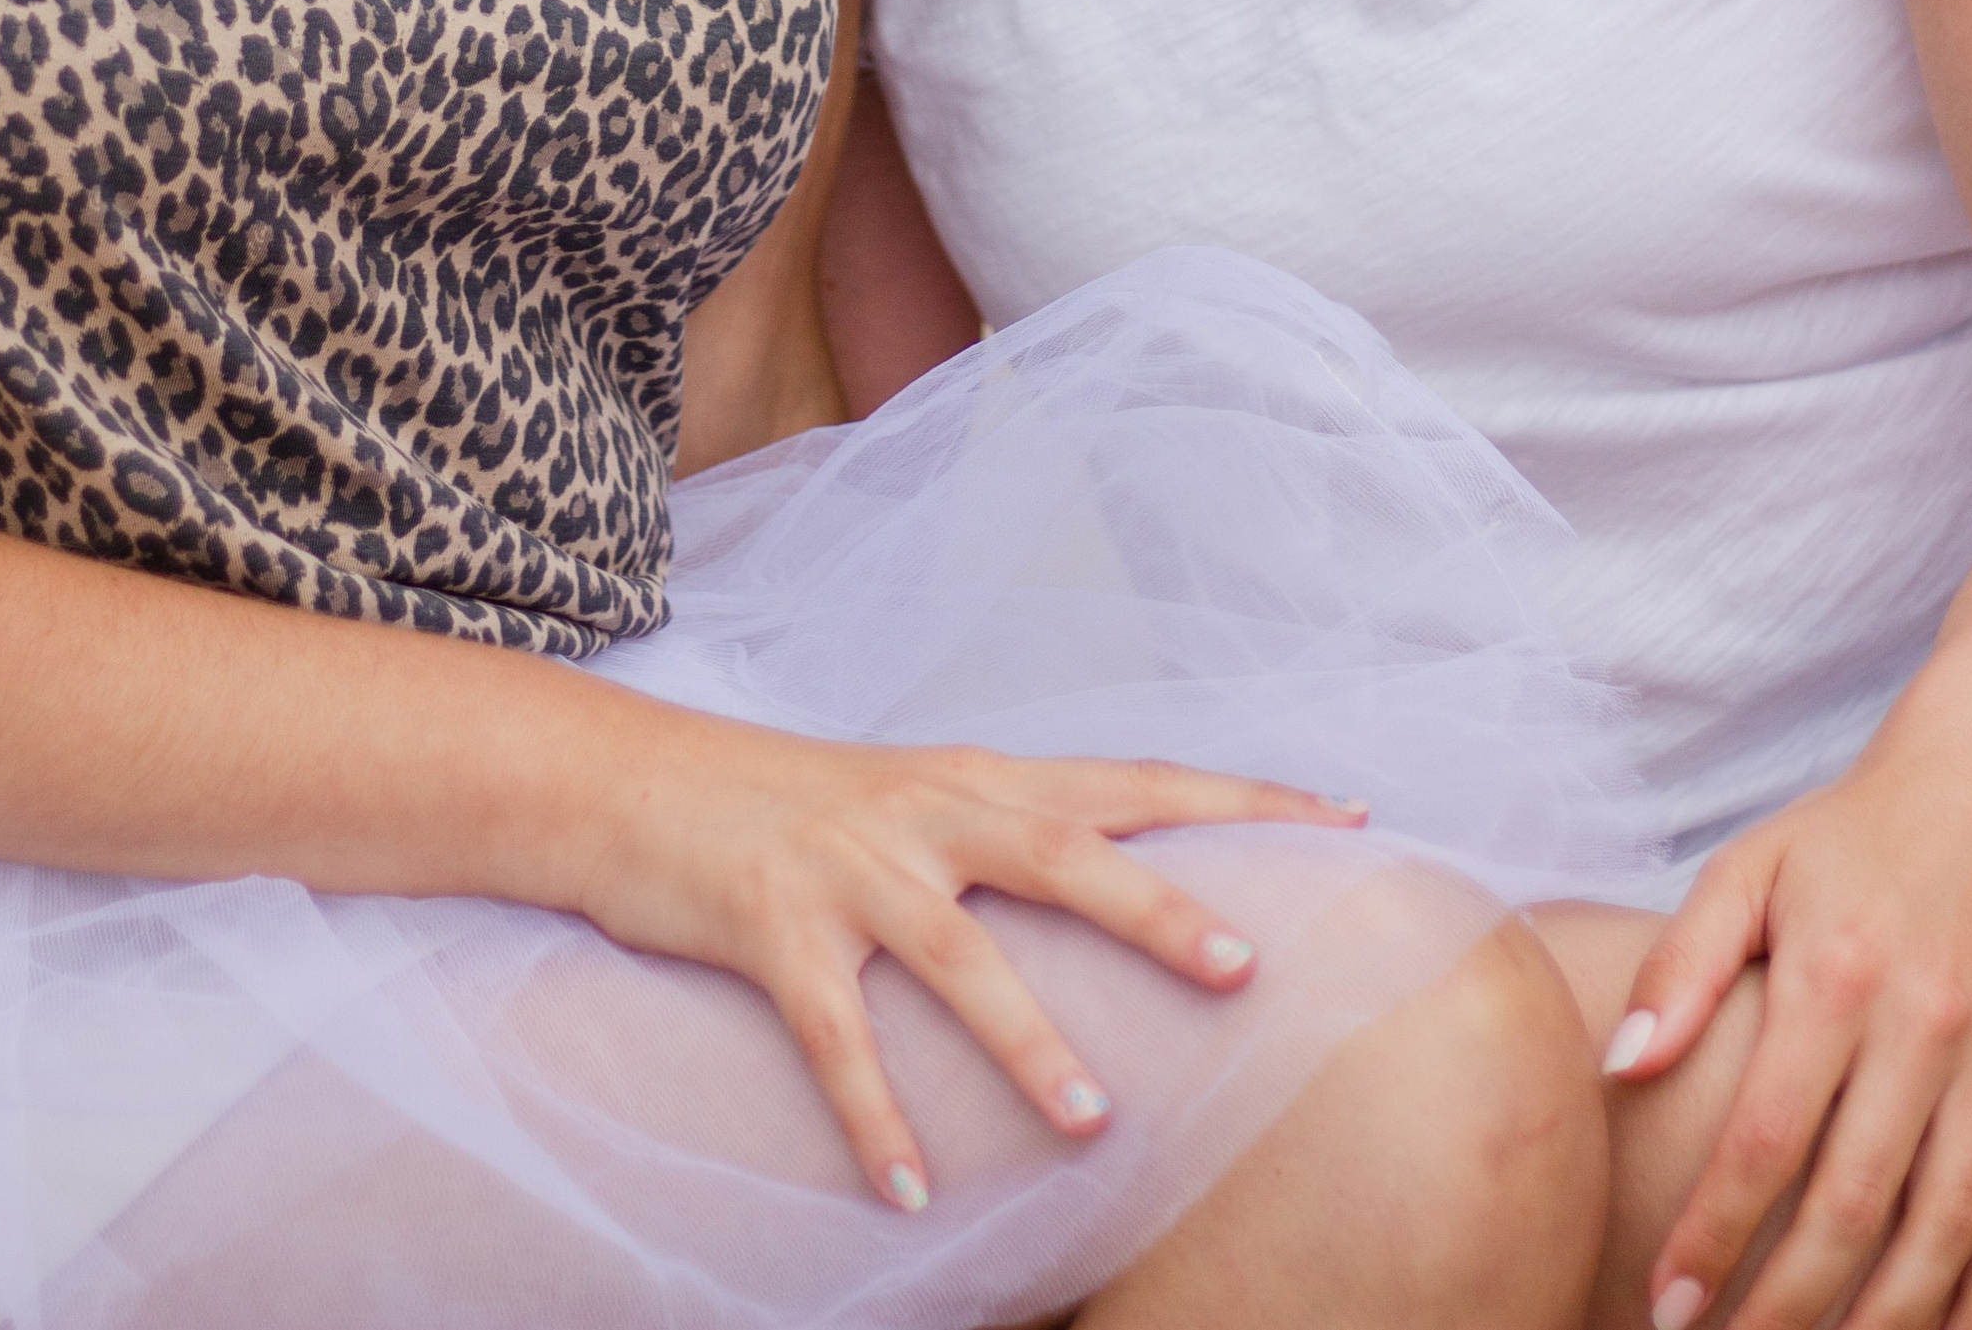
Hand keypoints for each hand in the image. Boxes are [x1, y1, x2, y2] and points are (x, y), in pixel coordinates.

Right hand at [559, 698, 1366, 1211]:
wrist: (628, 779)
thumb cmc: (788, 805)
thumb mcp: (913, 800)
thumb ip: (1007, 838)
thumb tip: (1119, 894)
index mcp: (976, 778)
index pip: (1131, 779)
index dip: (1237, 799)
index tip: (1344, 818)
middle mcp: (926, 811)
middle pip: (1064, 852)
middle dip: (1158, 910)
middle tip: (1249, 971)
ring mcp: (849, 867)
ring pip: (957, 955)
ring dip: (1024, 1041)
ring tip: (1092, 1124)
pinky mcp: (771, 925)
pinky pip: (833, 1034)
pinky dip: (872, 1114)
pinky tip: (909, 1193)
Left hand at [1608, 688, 1971, 1329]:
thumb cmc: (1850, 838)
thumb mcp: (1748, 870)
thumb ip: (1682, 968)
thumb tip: (1617, 1068)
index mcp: (1838, 973)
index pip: (1767, 1138)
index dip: (1713, 1232)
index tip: (1664, 1302)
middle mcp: (1928, 1025)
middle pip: (1855, 1206)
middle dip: (1785, 1304)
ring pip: (1947, 1233)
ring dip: (1882, 1322)